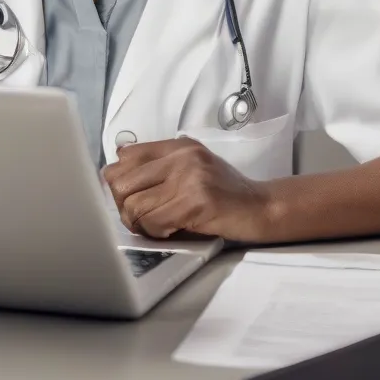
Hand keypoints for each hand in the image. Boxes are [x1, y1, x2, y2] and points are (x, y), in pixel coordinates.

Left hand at [102, 137, 272, 242]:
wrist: (263, 206)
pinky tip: (170, 232)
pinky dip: (156, 233)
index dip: (120, 183)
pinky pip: (154, 222)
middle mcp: (181, 156)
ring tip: (156, 227)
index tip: (133, 198)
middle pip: (120, 182)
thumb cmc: (225, 193)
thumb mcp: (192, 168)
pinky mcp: (197, 201)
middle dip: (124, 207)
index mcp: (178, 146)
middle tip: (140, 219)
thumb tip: (116, 171)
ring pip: (133, 205)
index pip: (124, 157)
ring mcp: (189, 177)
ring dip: (139, 224)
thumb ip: (160, 167)